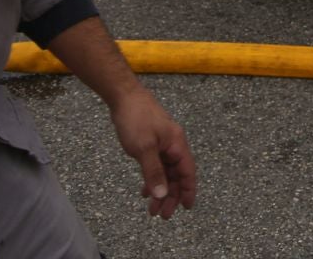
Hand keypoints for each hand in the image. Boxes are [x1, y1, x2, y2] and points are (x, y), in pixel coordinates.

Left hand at [110, 88, 196, 219]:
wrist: (124, 96)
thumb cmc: (136, 119)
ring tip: (152, 209)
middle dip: (171, 196)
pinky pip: (156, 166)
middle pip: (177, 175)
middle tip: (162, 216)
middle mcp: (173, 145)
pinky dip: (152, 179)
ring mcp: (162, 144)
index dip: (188, 190)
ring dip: (160, 190)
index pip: (187, 172)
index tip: (186, 208)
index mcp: (177, 145)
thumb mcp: (143, 148)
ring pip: (166, 172)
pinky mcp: (151, 142)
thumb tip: (162, 195)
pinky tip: (144, 190)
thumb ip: (153, 172)